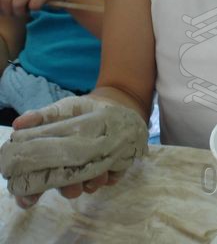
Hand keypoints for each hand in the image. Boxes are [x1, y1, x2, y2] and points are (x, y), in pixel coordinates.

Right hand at [0, 96, 147, 206]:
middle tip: (72, 185)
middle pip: (64, 189)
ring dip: (91, 182)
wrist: (111, 105)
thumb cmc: (81, 110)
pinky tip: (111, 168)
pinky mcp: (111, 170)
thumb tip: (17, 124)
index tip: (29, 198)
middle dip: (68, 189)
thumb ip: (42, 117)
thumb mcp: (62, 109)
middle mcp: (70, 170)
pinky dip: (109, 176)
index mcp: (54, 159)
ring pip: (87, 186)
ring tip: (98, 173)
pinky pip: (109, 180)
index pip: (36, 182)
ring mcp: (90, 172)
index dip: (29, 194)